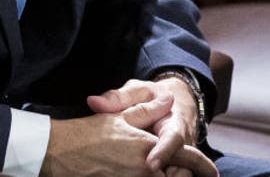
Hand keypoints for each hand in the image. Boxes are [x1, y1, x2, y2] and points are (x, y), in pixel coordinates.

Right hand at [41, 95, 216, 176]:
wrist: (58, 154)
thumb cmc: (87, 133)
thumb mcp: (119, 115)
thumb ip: (147, 109)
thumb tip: (168, 101)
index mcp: (148, 148)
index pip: (185, 158)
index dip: (201, 166)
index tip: (212, 173)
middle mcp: (144, 171)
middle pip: (175, 176)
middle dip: (180, 173)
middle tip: (191, 172)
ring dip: (165, 175)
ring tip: (168, 170)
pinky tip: (143, 171)